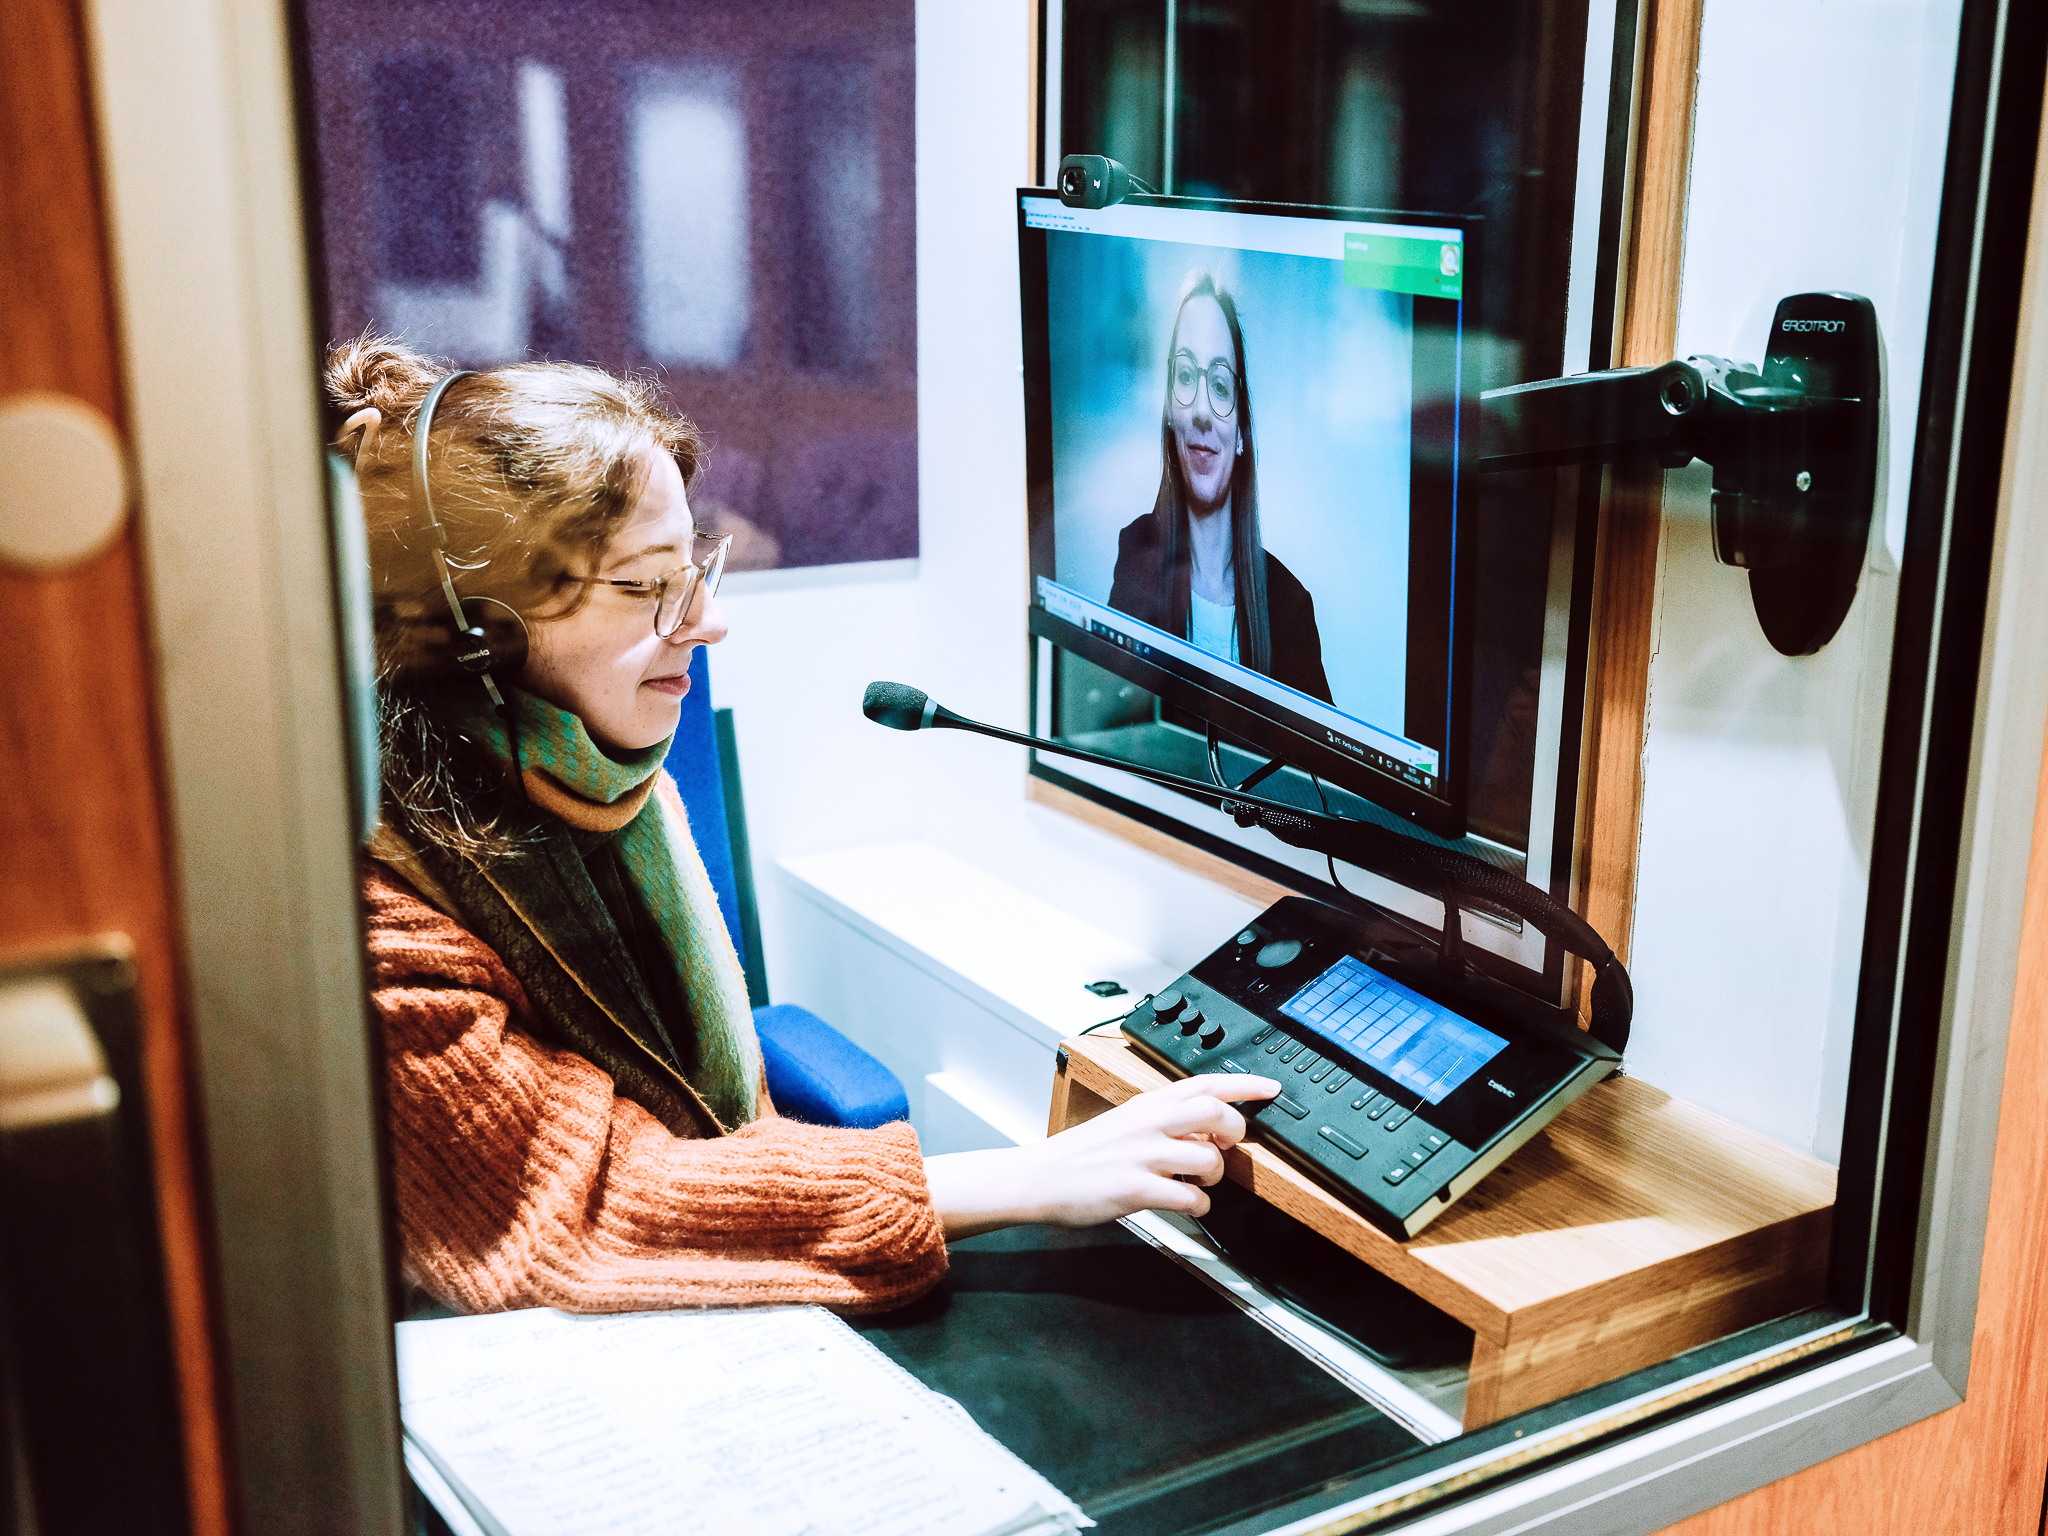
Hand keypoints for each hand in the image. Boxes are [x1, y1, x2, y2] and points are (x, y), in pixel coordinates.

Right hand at [923, 1073, 1279, 1239]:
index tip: (1271, 1088)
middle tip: (1227, 1146)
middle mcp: (1147, 1123)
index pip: (1204, 1082)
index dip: (1245, 1083)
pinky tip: (1185, 1205)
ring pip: (1208, 1158)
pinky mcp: (1134, 1189)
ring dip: (1214, 1176)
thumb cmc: (1083, 1154)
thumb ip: (1163, 1118)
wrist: (1039, 1178)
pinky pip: (1190, 1198)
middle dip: (1235, 1132)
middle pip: (1215, 1111)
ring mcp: (1141, 1156)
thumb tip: (1208, 1124)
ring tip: (1199, 1182)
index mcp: (1146, 1104)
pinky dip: (1199, 1206)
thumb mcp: (1124, 1122)